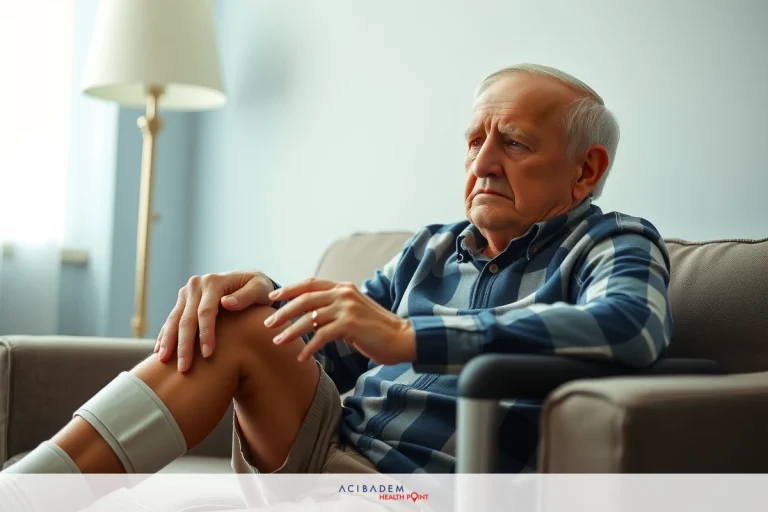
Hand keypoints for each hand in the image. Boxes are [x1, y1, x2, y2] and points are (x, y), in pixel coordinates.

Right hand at [156, 271, 274, 371]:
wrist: (248, 280)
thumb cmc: (259, 289)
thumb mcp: (260, 289)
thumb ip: (247, 296)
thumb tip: (226, 303)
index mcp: (214, 282)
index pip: (206, 312)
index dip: (206, 334)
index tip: (208, 355)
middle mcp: (197, 285)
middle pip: (187, 318)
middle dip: (184, 345)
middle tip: (184, 368)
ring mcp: (187, 292)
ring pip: (174, 320)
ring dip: (168, 341)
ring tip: (163, 361)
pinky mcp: (183, 300)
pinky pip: (171, 320)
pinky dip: (165, 335)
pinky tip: (159, 351)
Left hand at [263, 278, 415, 365]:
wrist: (402, 339)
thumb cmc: (375, 330)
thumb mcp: (352, 313)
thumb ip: (333, 310)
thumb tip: (309, 318)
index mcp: (343, 287)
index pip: (309, 283)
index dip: (289, 289)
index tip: (272, 296)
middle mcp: (344, 293)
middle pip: (304, 299)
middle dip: (283, 312)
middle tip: (268, 324)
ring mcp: (347, 308)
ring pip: (310, 319)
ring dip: (291, 332)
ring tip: (278, 342)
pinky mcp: (350, 324)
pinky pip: (322, 336)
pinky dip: (309, 348)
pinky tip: (301, 358)